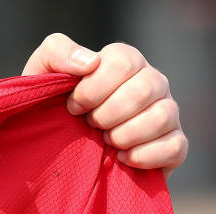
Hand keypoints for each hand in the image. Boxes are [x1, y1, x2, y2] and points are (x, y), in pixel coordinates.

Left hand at [23, 33, 186, 177]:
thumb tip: (90, 62)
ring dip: (122, 135)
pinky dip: (143, 156)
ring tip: (104, 141)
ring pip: (161, 117)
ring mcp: (167, 113)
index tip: (72, 107)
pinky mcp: (173, 145)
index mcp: (125, 62)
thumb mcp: (41, 74)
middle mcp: (152, 83)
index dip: (92, 89)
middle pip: (144, 89)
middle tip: (89, 124)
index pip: (123, 62)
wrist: (55, 150)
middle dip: (105, 114)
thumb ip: (56, 52)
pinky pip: (174, 147)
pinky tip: (121, 158)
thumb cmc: (52, 108)